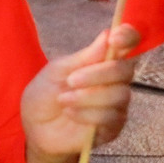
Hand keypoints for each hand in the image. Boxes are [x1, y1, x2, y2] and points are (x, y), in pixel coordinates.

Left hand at [21, 25, 139, 161]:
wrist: (35, 125)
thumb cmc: (46, 93)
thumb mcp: (58, 71)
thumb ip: (85, 57)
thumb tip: (108, 34)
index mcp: (102, 61)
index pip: (127, 44)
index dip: (128, 36)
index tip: (116, 38)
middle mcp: (115, 81)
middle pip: (125, 70)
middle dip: (98, 74)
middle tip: (70, 81)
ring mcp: (117, 105)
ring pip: (119, 95)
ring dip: (87, 97)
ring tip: (63, 100)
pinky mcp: (113, 128)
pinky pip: (110, 118)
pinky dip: (86, 114)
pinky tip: (70, 113)